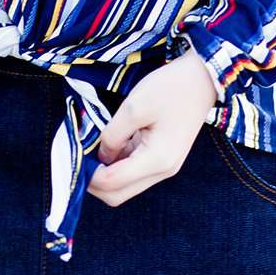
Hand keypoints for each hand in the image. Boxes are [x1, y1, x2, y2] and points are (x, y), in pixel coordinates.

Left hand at [86, 48, 217, 207]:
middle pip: (118, 195)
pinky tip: (108, 146)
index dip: (89, 175)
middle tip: (78, 158)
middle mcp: (162, 171)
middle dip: (94, 182)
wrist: (202, 79)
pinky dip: (117, 165)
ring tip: (90, 150)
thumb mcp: (134, 107)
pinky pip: (134, 172)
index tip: (73, 157)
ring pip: (125, 186)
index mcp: (157, 160)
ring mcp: (165, 167)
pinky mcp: (164, 159)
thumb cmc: (170, 89)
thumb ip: (112, 135)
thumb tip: (100, 156)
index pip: (113, 184)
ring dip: (105, 174)